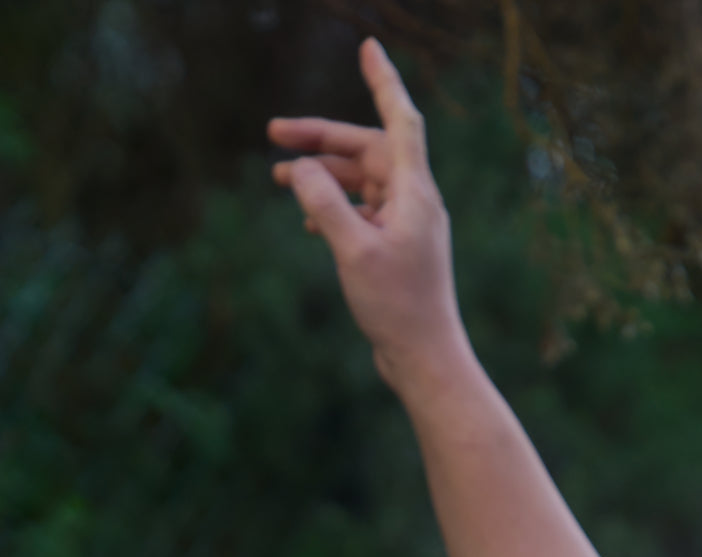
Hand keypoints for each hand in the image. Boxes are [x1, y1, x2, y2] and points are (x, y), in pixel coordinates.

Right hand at [268, 37, 470, 390]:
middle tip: (272, 133)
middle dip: (322, 139)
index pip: (400, 121)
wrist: (425, 359)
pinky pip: (364, 213)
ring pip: (362, 183)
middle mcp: (417, 204)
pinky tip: (309, 221)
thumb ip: (325, 202)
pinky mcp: (399, 252)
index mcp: (416, 193)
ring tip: (278, 179)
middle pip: (368, 150)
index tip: (368, 47)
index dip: (383, 82)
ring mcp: (408, 228)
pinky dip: (336, 208)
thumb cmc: (397, 307)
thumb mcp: (353, 249)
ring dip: (323, 175)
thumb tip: (300, 168)